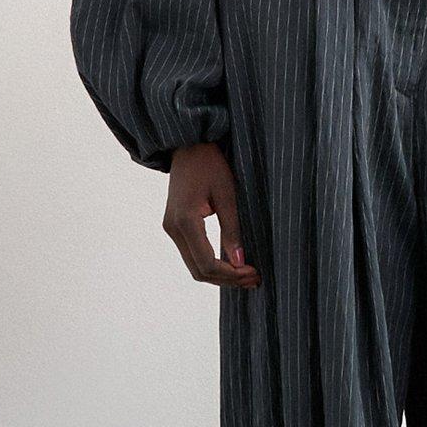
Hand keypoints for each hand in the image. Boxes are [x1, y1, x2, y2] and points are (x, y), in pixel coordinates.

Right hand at [162, 143, 262, 288]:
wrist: (188, 146)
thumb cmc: (210, 164)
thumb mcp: (227, 195)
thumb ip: (232, 230)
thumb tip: (240, 262)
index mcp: (185, 221)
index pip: (207, 263)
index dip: (231, 274)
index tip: (254, 273)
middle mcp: (173, 228)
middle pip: (199, 271)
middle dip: (227, 280)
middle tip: (254, 279)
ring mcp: (171, 228)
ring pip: (194, 266)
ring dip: (220, 275)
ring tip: (247, 275)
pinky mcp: (175, 226)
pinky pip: (192, 254)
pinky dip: (211, 264)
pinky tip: (231, 264)